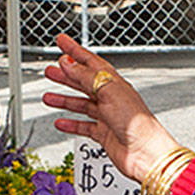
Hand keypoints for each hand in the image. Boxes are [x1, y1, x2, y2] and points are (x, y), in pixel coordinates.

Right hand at [43, 33, 178, 182]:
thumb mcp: (109, 92)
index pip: (91, 62)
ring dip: (64, 100)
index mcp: (114, 83)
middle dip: (66, 75)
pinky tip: (61, 122)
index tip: (62, 42)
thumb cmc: (137, 123)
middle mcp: (111, 98)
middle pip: (83, 83)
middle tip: (50, 70)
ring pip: (81, 104)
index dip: (75, 51)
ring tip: (48, 96)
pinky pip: (83, 126)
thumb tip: (68, 62)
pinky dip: (71, 124)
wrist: (146, 153)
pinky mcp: (104, 133)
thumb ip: (86, 77)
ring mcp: (107, 116)